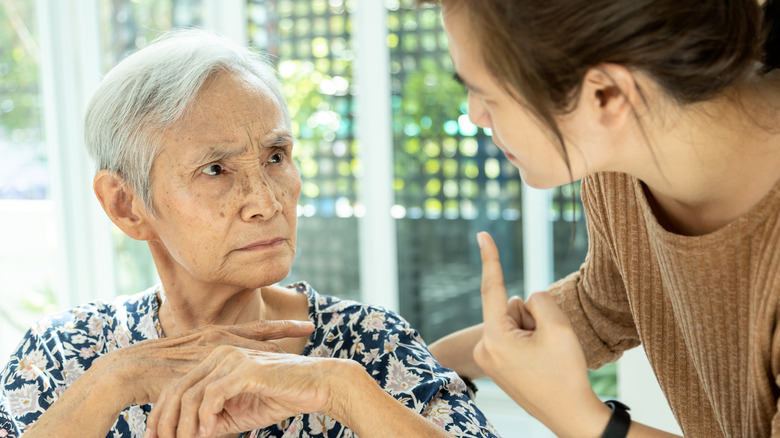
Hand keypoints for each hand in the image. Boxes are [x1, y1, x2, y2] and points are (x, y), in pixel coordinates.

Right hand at [96, 319, 314, 409]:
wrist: (124, 373)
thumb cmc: (154, 369)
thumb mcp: (187, 361)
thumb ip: (210, 364)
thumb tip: (228, 374)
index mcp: (212, 335)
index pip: (252, 330)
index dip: (277, 328)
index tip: (304, 326)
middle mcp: (212, 337)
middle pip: (255, 331)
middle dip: (283, 329)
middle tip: (311, 325)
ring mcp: (204, 349)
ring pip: (246, 345)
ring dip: (270, 344)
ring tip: (296, 342)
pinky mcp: (195, 362)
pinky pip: (226, 363)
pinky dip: (245, 364)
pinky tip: (262, 365)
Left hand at [144, 348, 349, 437]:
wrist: (317, 385)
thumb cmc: (280, 396)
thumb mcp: (239, 413)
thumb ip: (214, 420)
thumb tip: (190, 434)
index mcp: (215, 360)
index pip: (176, 387)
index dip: (162, 415)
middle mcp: (219, 354)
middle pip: (177, 390)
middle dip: (164, 422)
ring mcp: (232, 359)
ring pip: (192, 395)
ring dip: (185, 425)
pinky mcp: (245, 369)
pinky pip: (213, 395)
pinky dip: (206, 417)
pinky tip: (208, 431)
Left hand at [472, 232, 609, 437]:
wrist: (569, 415)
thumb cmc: (566, 374)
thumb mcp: (559, 327)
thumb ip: (539, 299)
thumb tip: (524, 300)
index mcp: (495, 337)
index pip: (492, 288)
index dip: (490, 258)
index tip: (481, 234)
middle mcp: (485, 346)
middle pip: (512, 306)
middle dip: (532, 318)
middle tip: (548, 348)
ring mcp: (489, 357)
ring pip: (515, 321)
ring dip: (533, 332)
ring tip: (544, 358)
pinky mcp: (497, 363)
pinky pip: (515, 335)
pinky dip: (530, 341)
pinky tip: (540, 363)